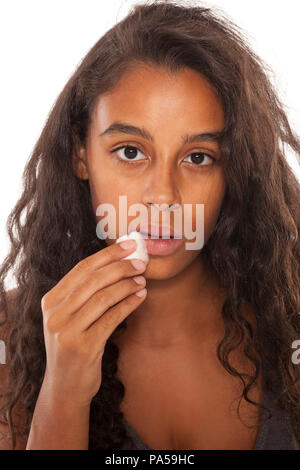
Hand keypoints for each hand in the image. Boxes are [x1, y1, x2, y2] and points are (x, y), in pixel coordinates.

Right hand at [40, 239, 146, 407]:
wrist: (64, 386)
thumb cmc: (73, 346)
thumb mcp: (68, 318)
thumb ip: (82, 294)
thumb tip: (115, 265)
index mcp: (50, 301)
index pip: (81, 269)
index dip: (107, 255)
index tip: (129, 245)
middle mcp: (55, 314)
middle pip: (93, 280)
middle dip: (120, 267)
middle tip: (141, 262)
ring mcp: (66, 331)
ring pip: (103, 298)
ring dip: (126, 285)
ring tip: (142, 279)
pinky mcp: (82, 347)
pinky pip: (111, 318)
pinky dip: (129, 304)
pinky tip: (140, 296)